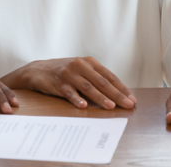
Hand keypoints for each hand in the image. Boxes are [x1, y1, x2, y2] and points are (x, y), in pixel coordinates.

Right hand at [0, 57, 136, 109]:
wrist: (38, 70)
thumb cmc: (64, 72)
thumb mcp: (81, 70)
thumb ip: (96, 79)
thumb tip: (116, 94)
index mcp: (90, 62)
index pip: (109, 76)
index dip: (122, 88)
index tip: (132, 99)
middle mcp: (81, 66)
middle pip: (102, 82)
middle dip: (117, 94)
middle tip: (128, 105)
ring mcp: (69, 74)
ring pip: (88, 87)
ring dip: (100, 98)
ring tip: (110, 106)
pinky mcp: (58, 83)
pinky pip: (69, 92)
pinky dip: (76, 99)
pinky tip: (83, 106)